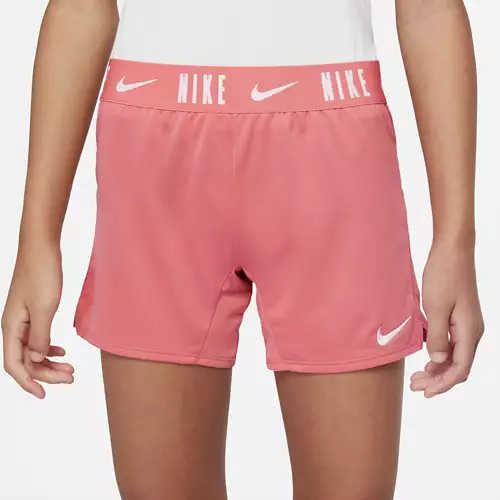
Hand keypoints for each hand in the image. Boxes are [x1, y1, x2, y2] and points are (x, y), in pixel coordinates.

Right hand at [2, 244, 73, 398]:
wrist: (41, 248)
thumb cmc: (42, 274)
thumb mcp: (44, 308)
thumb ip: (39, 336)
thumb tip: (35, 359)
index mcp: (11, 328)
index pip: (15, 365)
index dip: (28, 382)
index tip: (44, 394)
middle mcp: (14, 326)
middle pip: (26, 361)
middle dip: (46, 374)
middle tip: (70, 378)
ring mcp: (23, 319)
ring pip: (33, 351)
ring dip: (49, 363)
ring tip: (71, 369)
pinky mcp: (33, 312)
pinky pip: (37, 338)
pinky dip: (49, 348)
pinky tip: (62, 352)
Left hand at [411, 241, 483, 397]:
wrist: (452, 251)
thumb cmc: (444, 275)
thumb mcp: (435, 307)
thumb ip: (437, 336)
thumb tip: (437, 361)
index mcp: (469, 331)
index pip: (459, 368)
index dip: (443, 384)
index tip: (426, 393)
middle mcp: (471, 331)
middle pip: (457, 365)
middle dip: (437, 379)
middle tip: (414, 386)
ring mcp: (465, 324)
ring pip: (453, 356)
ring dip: (436, 368)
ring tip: (417, 377)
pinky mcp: (457, 317)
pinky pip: (450, 343)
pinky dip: (438, 354)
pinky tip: (425, 358)